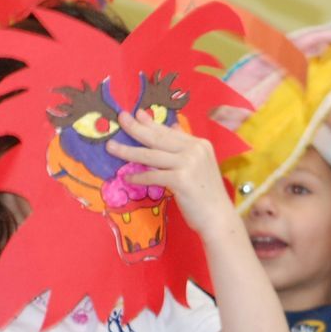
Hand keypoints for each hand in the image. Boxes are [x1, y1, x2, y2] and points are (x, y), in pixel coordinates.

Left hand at [109, 110, 236, 237]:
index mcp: (200, 144)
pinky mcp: (181, 180)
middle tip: (121, 118)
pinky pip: (153, 176)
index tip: (137, 114)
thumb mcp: (199, 164)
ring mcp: (189, 164)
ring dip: (128, 151)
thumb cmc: (207, 194)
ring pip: (151, 155)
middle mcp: (195, 150)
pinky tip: (127, 178)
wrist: (218, 217)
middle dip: (136, 128)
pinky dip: (138, 177)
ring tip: (111, 146)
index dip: (152, 123)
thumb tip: (174, 125)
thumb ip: (186, 146)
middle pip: (158, 138)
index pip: (170, 131)